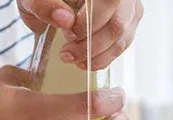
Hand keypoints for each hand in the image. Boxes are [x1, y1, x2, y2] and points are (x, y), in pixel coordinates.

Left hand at [18, 0, 143, 69]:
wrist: (50, 4)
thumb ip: (44, 5)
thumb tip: (66, 19)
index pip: (108, 1)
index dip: (91, 21)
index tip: (68, 32)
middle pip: (117, 23)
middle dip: (91, 44)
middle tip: (66, 52)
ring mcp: (127, 7)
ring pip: (122, 36)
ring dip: (96, 54)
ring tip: (72, 57)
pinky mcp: (127, 22)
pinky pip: (122, 44)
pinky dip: (103, 57)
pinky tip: (85, 61)